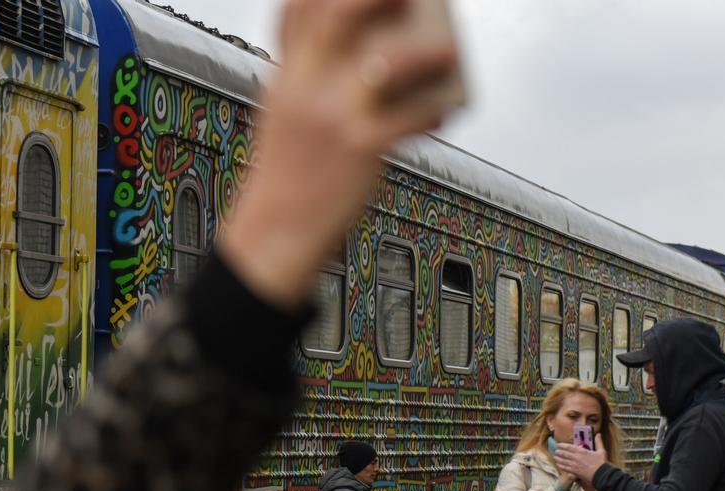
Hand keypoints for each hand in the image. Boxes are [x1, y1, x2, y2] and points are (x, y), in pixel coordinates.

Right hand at [219, 0, 458, 310]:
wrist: (275, 234)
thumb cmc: (288, 178)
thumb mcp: (284, 119)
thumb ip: (312, 84)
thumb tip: (369, 58)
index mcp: (285, 79)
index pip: (296, 10)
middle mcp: (305, 90)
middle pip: (340, 15)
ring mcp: (332, 117)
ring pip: (386, 64)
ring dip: (426, 53)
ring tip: (450, 52)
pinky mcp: (358, 150)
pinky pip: (409, 119)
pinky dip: (433, 113)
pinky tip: (442, 114)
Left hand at [553, 434, 608, 488]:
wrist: (601, 475)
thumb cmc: (601, 463)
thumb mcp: (601, 451)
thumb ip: (598, 442)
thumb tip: (598, 435)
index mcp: (581, 451)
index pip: (569, 447)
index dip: (562, 445)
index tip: (559, 445)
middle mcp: (576, 457)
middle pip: (564, 454)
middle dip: (559, 452)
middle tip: (556, 451)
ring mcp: (574, 465)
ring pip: (563, 461)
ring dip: (558, 459)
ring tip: (555, 457)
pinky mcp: (574, 472)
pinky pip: (565, 468)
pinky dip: (561, 466)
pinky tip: (558, 465)